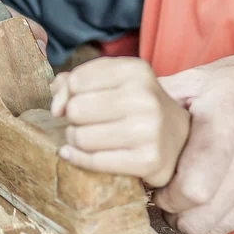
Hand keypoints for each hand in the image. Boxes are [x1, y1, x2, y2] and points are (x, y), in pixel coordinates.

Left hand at [50, 57, 189, 186]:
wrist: (177, 137)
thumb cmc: (135, 106)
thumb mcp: (112, 82)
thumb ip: (74, 82)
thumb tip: (56, 106)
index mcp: (135, 70)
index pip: (75, 81)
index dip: (66, 95)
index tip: (73, 103)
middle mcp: (144, 97)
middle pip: (76, 110)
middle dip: (72, 120)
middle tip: (84, 123)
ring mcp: (148, 130)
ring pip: (81, 137)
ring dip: (75, 141)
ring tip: (86, 138)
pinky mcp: (147, 160)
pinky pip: (94, 162)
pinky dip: (78, 159)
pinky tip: (75, 155)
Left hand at [153, 39, 233, 233]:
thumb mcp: (199, 80)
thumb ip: (159, 103)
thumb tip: (121, 118)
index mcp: (227, 126)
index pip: (190, 189)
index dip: (166, 197)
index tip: (158, 190)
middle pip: (204, 215)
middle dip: (178, 214)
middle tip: (169, 200)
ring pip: (225, 224)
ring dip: (201, 218)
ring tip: (192, 199)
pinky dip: (227, 215)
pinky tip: (220, 195)